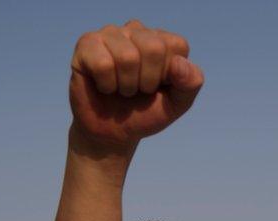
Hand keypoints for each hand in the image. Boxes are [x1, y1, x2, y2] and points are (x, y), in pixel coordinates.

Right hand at [70, 20, 203, 149]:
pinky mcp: (87, 44)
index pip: (176, 46)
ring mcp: (111, 34)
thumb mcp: (177, 104)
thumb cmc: (145, 113)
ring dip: (125, 85)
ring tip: (120, 89)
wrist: (112, 133)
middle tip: (137, 90)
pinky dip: (106, 85)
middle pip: (153, 48)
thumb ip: (191, 83)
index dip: (167, 76)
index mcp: (162, 39)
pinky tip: (103, 86)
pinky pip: (103, 64)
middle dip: (147, 82)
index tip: (157, 87)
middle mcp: (137, 30)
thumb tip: (179, 63)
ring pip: (127, 56)